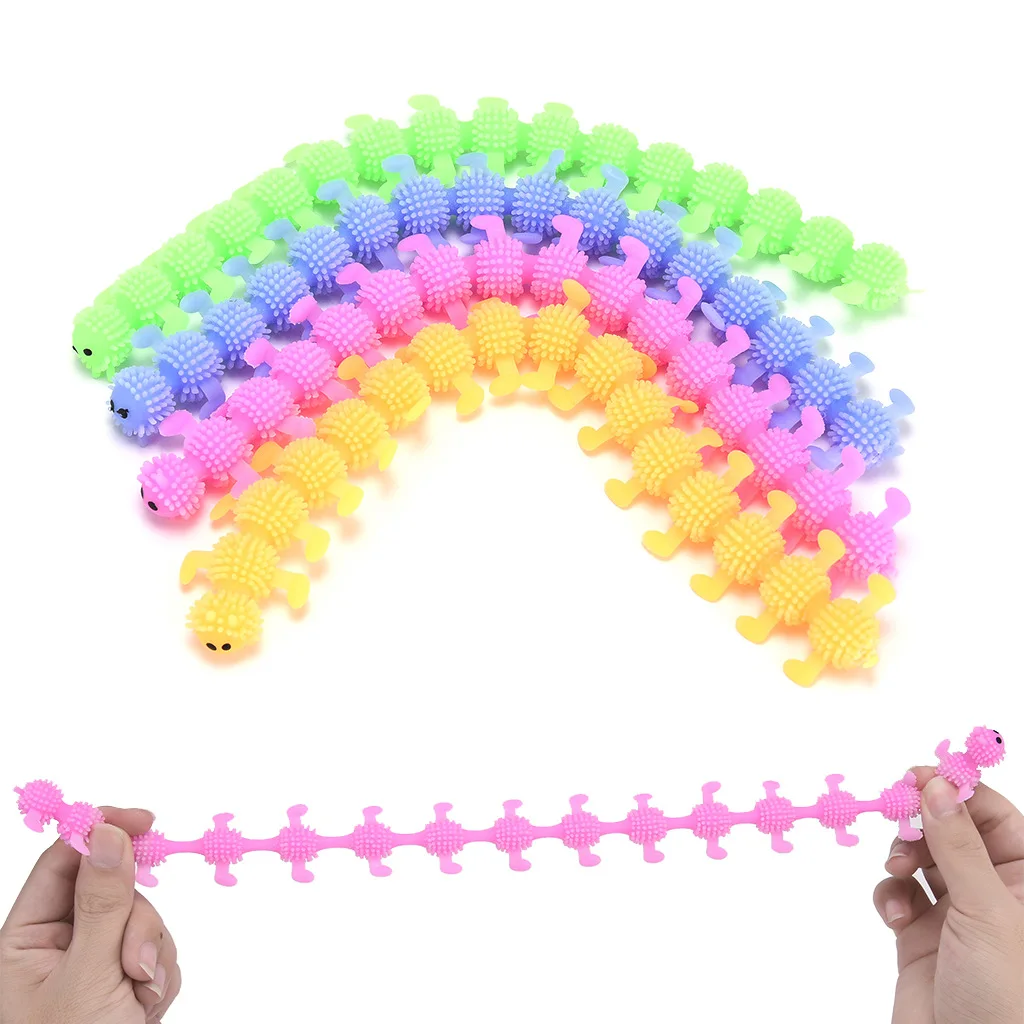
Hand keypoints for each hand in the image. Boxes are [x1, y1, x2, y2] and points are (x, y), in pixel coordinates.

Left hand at [1, 807, 179, 1022]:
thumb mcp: (86, 976)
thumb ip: (102, 901)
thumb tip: (107, 831)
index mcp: (24, 940)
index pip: (62, 861)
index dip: (101, 832)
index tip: (144, 821)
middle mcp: (56, 946)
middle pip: (115, 889)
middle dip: (136, 923)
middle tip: (134, 966)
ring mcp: (92, 963)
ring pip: (143, 919)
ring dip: (151, 955)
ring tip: (138, 1001)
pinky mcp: (123, 981)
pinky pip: (158, 950)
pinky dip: (161, 976)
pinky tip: (144, 1009)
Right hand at [874, 769, 1023, 1022]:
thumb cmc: (1004, 997)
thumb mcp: (987, 912)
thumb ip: (959, 845)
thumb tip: (936, 785)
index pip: (993, 815)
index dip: (956, 790)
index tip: (916, 775)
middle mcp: (995, 893)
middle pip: (950, 829)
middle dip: (919, 821)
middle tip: (894, 813)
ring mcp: (957, 915)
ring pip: (920, 857)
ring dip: (901, 854)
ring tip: (896, 870)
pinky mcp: (921, 936)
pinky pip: (898, 894)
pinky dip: (888, 894)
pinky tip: (893, 913)